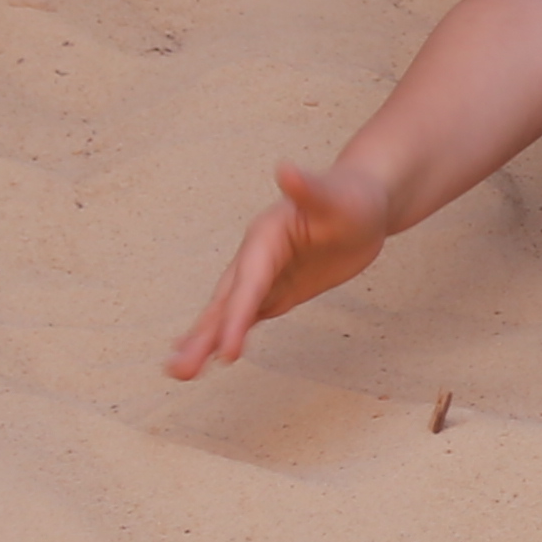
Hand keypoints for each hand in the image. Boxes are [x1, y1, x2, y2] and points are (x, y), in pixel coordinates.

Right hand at [167, 159, 389, 379]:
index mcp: (265, 237)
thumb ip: (310, 188)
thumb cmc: (352, 197)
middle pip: (226, 302)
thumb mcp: (337, 196)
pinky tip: (210, 353)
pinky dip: (226, 334)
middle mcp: (256, 257)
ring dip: (204, 341)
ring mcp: (264, 275)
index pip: (248, 284)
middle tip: (178, 371)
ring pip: (229, 312)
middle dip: (203, 336)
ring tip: (178, 372)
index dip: (236, 317)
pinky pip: (246, 315)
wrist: (363, 202)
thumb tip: (285, 169)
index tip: (227, 352)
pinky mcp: (276, 289)